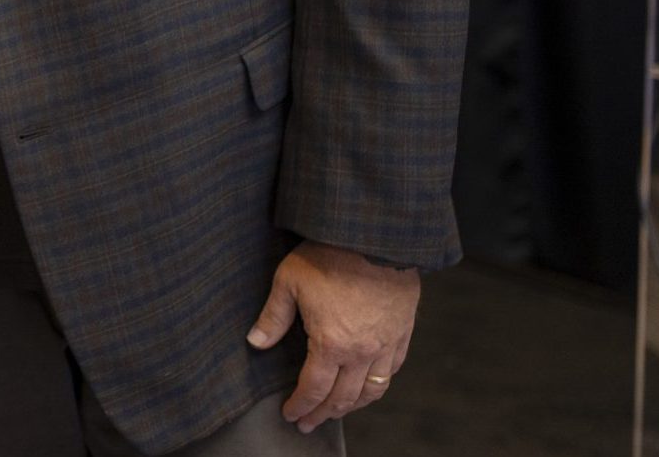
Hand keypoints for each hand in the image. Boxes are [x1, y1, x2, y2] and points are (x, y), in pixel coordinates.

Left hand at [246, 241, 417, 431]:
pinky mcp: (403, 333)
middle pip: (342, 397)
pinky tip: (368, 386)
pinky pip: (393, 370)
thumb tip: (255, 342)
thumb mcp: (289, 281)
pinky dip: (379, 385)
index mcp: (331, 343)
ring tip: (336, 411)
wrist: (375, 237)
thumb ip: (273, 317)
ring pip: (372, 390)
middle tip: (308, 423)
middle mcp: (361, 352)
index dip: (301, 405)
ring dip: (352, 406)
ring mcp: (386, 345)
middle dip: (322, 413)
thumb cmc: (328, 255)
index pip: (313, 388)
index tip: (291, 415)